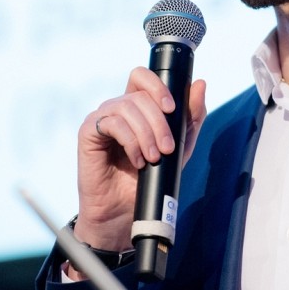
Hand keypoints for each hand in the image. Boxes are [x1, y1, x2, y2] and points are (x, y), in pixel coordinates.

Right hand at [72, 66, 206, 253]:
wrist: (125, 212)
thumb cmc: (151, 179)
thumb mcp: (181, 147)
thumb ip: (191, 117)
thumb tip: (200, 83)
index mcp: (137, 107)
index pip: (142, 77)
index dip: (158, 86)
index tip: (173, 108)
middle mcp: (118, 108)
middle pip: (140, 94)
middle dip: (159, 122)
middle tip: (168, 148)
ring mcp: (102, 118)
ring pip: (127, 107)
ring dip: (146, 133)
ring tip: (153, 158)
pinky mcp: (88, 132)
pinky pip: (111, 123)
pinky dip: (130, 141)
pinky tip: (137, 160)